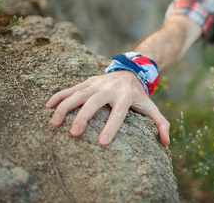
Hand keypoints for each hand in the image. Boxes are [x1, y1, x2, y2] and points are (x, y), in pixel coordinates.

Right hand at [46, 71, 169, 145]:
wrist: (130, 71)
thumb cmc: (139, 95)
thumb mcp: (151, 107)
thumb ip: (161, 123)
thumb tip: (166, 142)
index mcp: (126, 96)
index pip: (119, 113)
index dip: (111, 127)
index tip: (102, 143)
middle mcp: (110, 89)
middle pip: (95, 102)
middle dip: (84, 117)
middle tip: (74, 134)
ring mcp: (97, 84)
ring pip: (79, 94)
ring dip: (65, 107)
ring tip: (55, 122)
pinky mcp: (87, 82)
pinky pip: (70, 88)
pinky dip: (59, 96)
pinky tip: (47, 106)